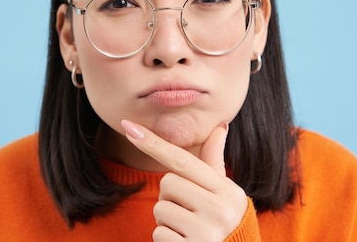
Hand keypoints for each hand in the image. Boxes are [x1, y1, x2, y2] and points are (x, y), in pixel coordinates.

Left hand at [121, 120, 247, 241]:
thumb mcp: (224, 193)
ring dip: (167, 219)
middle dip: (170, 196)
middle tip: (188, 211)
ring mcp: (206, 233)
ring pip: (161, 209)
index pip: (183, 161)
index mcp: (227, 191)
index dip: (154, 143)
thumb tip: (220, 126)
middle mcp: (220, 210)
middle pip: (168, 182)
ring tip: (187, 228)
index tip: (129, 127)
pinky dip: (166, 238)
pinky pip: (159, 234)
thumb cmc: (223, 221)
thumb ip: (215, 161)